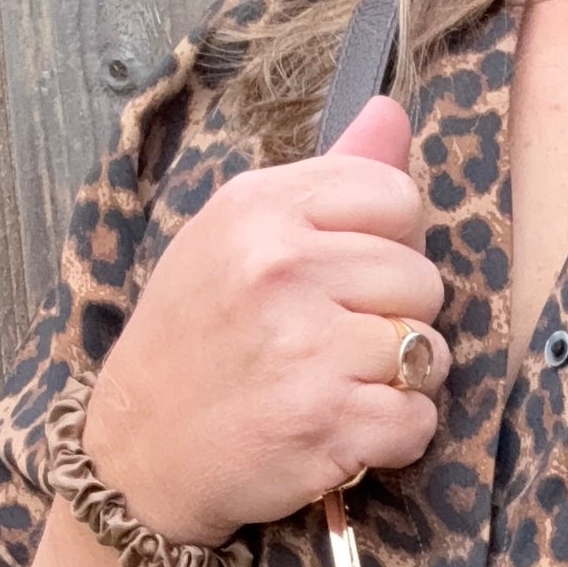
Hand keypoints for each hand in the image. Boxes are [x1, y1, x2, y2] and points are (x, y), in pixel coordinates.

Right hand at [84, 96, 449, 547]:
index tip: (353, 280)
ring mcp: (307, 348)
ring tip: (343, 386)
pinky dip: (395, 436)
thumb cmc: (195, 341)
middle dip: (399, 319)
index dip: (394, 245)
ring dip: (402, 381)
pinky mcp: (327, 423)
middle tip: (341, 346)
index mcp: (260, 208)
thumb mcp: (236, 238)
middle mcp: (283, 268)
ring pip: (430, 352)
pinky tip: (346, 431)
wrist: (138, 451)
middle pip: (423, 279)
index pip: (397, 196)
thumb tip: (393, 115)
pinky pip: (418, 419)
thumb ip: (326, 182)